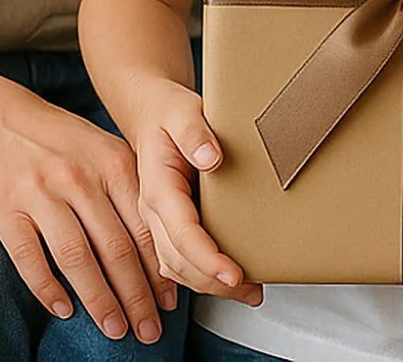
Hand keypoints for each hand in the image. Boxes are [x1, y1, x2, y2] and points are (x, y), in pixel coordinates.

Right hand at [0, 69, 173, 343]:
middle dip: (136, 295)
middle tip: (149, 330)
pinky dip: (47, 288)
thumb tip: (165, 239)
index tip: (170, 302)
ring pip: (76, 258)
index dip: (158, 268)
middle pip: (114, 248)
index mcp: (113, 163)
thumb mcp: (107, 150)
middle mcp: (80, 179)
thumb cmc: (64, 143)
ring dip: (99, 299)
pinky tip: (64, 310)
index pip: (143, 225)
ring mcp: (42, 194)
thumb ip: (132, 188)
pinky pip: (29, 257)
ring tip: (115, 329)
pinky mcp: (7, 210)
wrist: (1, 120)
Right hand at [131, 80, 261, 305]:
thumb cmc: (170, 112)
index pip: (182, 234)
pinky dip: (201, 275)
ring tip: (247, 291)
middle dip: (213, 281)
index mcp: (157, 186)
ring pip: (176, 268)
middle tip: (250, 290)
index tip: (233, 274)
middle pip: (178, 261)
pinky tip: (226, 281)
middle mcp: (153, 210)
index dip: (207, 259)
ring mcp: (157, 221)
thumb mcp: (183, 111)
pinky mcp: (166, 225)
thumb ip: (195, 132)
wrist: (152, 112)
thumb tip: (211, 159)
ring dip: (209, 285)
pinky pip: (178, 260)